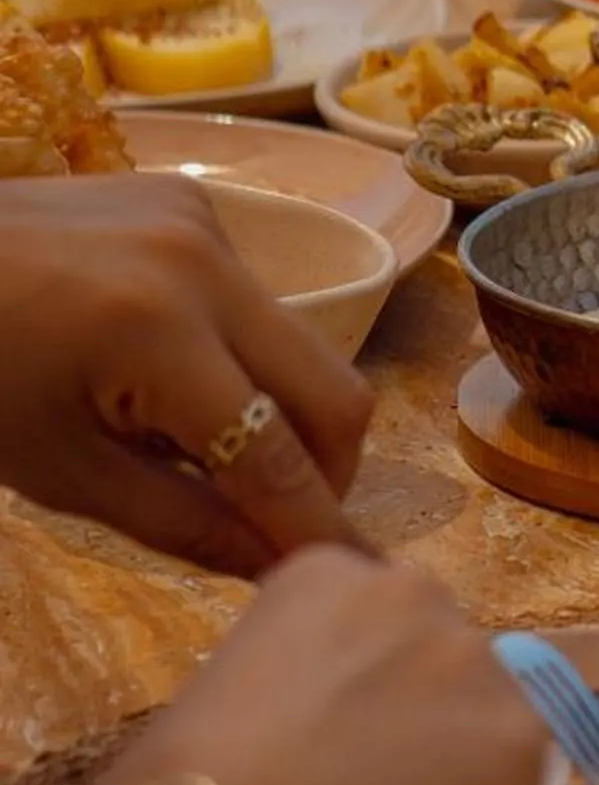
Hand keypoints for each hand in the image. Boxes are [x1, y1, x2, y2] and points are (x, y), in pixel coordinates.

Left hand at [0, 176, 373, 574]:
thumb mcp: (63, 473)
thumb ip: (185, 523)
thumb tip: (277, 565)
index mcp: (157, 333)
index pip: (277, 458)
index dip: (317, 531)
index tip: (349, 579)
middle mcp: (203, 264)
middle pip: (335, 394)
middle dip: (324, 475)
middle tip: (280, 521)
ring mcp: (203, 224)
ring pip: (302, 349)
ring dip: (279, 416)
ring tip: (200, 449)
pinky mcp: (191, 205)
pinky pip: (256, 304)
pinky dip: (239, 360)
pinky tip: (169, 377)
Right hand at [108, 551, 546, 784]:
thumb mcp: (237, 690)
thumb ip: (312, 689)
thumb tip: (346, 747)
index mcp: (341, 577)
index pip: (390, 640)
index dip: (370, 715)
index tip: (331, 763)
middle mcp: (431, 606)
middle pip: (452, 697)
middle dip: (424, 761)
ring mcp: (491, 686)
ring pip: (490, 779)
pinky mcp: (526, 778)